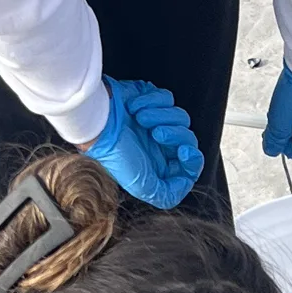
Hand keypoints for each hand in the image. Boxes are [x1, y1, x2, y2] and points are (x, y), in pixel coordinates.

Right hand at [85, 77, 203, 208]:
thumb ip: (166, 194)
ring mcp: (157, 121)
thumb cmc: (115, 153)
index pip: (192, 164)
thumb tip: (184, 182)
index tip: (185, 152)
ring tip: (141, 119)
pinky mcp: (151, 101)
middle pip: (189, 139)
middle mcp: (160, 145)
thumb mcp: (142, 186)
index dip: (194, 159)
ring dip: (160, 116)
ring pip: (180, 116)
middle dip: (176, 135)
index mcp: (160, 165)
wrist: (97, 122)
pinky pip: (166, 98)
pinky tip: (134, 108)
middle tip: (156, 134)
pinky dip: (151, 101)